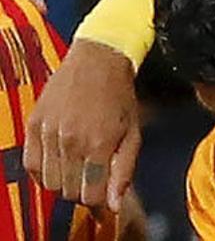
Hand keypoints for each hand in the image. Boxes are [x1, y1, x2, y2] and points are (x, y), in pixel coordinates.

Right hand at [23, 39, 140, 211]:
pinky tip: (58, 161)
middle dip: (83, 191)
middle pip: (69, 191)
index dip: (99, 200)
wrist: (98, 60)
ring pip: (49, 182)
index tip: (104, 194)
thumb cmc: (120, 97)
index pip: (91, 194)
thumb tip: (114, 205)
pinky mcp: (34, 124)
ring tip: (77, 166)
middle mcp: (72, 141)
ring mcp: (49, 133)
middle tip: (93, 177)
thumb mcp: (132, 134)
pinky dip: (43, 170)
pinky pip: (30, 164)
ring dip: (64, 182)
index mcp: (99, 144)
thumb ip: (124, 171)